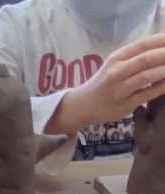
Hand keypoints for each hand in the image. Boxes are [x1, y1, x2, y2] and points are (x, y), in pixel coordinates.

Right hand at [48, 33, 164, 133]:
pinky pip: (147, 94)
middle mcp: (116, 72)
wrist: (83, 106)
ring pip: (147, 76)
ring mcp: (120, 90)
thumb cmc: (103, 84)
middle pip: (146, 59)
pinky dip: (161, 87)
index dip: (161, 41)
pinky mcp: (125, 105)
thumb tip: (160, 49)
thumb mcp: (114, 65)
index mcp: (116, 58)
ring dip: (164, 70)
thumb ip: (134, 56)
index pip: (142, 45)